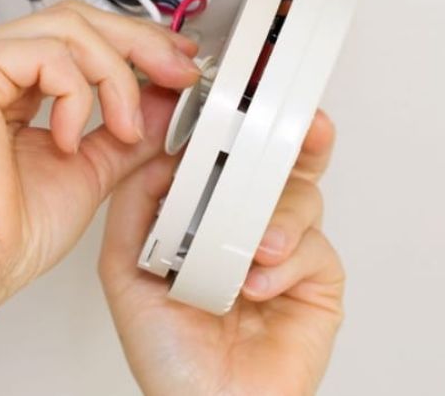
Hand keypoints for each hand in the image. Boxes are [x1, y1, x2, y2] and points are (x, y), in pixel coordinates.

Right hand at [0, 0, 200, 302]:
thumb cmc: (12, 230)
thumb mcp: (92, 167)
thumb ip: (127, 126)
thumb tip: (167, 94)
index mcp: (7, 82)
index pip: (76, 34)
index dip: (132, 41)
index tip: (177, 63)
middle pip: (75, 18)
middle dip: (138, 44)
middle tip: (180, 73)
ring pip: (68, 28)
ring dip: (116, 77)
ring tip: (125, 128)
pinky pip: (48, 54)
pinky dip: (77, 96)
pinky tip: (69, 140)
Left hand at [99, 111, 343, 395]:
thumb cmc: (166, 349)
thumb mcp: (127, 268)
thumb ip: (134, 206)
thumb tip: (153, 150)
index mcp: (205, 218)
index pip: (225, 158)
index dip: (233, 126)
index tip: (235, 96)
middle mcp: (246, 226)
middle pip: (279, 164)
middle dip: (291, 138)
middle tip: (292, 121)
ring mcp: (286, 251)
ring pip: (300, 198)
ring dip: (275, 216)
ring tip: (250, 247)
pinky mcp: (317, 282)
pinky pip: (315, 249)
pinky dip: (285, 260)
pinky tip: (256, 283)